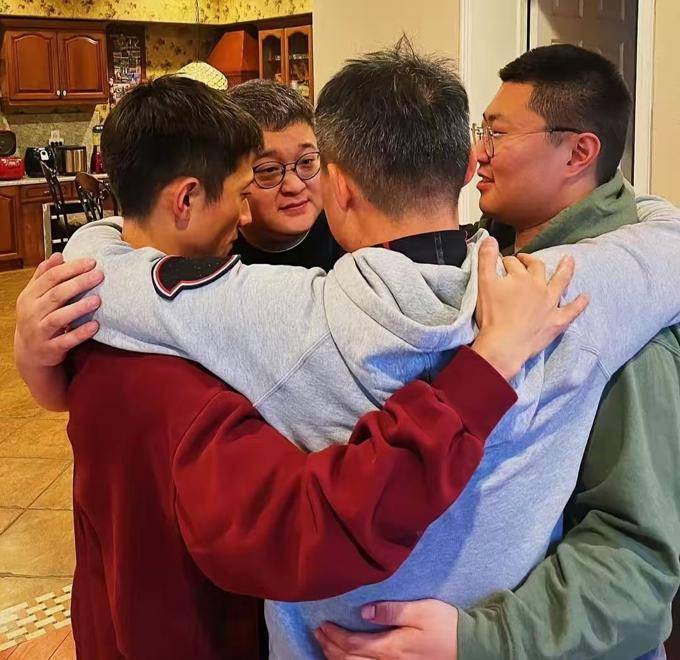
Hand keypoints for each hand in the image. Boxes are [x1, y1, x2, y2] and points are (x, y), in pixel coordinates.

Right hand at [14, 252, 102, 369]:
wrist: (30, 352)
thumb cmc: (38, 318)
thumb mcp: (36, 296)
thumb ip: (45, 276)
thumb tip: (57, 255)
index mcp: (30, 296)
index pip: (50, 278)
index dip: (71, 268)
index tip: (91, 262)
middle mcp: (32, 313)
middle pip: (56, 295)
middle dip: (78, 283)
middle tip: (99, 275)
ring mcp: (40, 332)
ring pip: (58, 318)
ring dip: (79, 308)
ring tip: (97, 300)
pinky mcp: (50, 349)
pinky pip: (66, 340)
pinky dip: (80, 333)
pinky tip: (95, 326)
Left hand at [315, 599, 457, 659]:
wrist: (469, 647)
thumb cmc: (445, 625)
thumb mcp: (420, 611)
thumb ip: (391, 611)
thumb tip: (363, 612)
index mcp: (392, 648)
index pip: (354, 646)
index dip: (335, 637)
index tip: (322, 624)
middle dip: (331, 648)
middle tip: (318, 634)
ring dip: (338, 659)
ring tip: (326, 647)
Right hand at [471, 237, 587, 379]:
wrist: (504, 344)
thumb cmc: (492, 315)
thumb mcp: (483, 283)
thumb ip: (486, 259)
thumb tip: (490, 238)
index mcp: (520, 277)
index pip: (512, 263)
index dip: (506, 261)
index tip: (501, 263)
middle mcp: (539, 286)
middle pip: (536, 268)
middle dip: (530, 261)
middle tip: (524, 260)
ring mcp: (550, 303)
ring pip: (560, 282)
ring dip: (566, 270)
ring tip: (569, 260)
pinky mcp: (556, 321)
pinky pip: (572, 310)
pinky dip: (579, 304)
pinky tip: (585, 297)